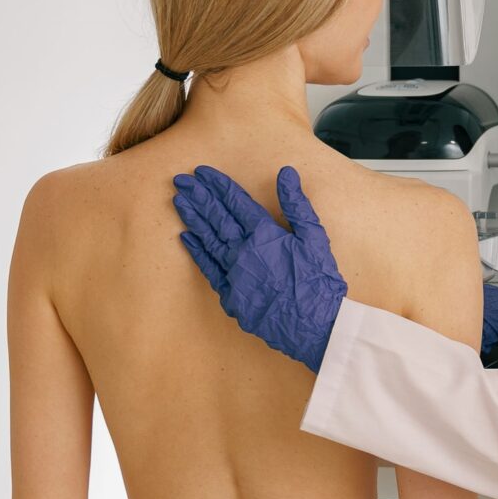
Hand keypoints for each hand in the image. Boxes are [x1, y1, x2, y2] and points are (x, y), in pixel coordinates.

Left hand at [173, 165, 345, 372]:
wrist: (315, 325)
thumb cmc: (318, 282)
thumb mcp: (315, 237)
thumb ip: (297, 204)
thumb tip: (285, 173)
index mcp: (264, 234)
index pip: (235, 202)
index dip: (218, 185)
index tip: (202, 172)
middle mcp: (243, 251)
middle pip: (216, 218)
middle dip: (199, 196)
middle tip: (181, 180)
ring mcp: (234, 274)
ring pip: (208, 240)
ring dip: (193, 219)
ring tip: (179, 201)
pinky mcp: (231, 296)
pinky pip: (209, 270)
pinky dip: (197, 252)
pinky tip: (186, 238)